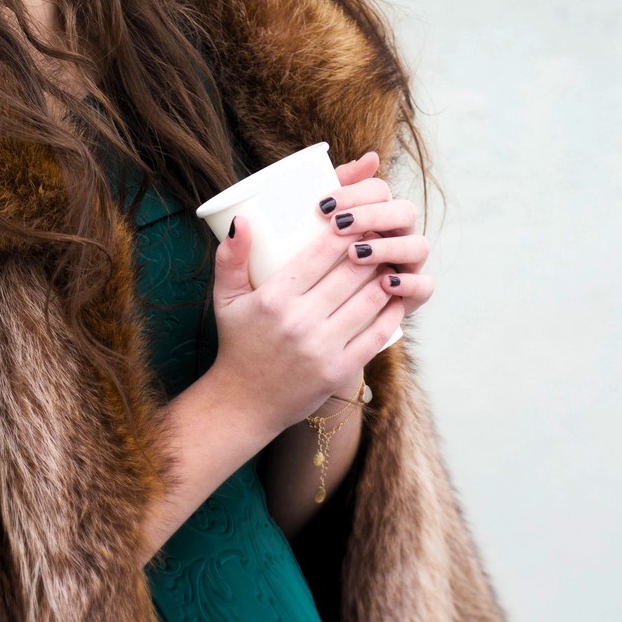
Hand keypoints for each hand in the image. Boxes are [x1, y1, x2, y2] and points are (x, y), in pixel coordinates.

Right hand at [208, 191, 403, 435]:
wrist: (245, 403)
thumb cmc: (238, 343)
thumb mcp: (225, 299)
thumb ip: (229, 258)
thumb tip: (241, 218)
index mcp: (274, 299)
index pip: (321, 253)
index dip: (346, 232)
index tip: (357, 221)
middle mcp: (300, 322)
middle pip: (352, 272)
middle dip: (372, 250)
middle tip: (380, 238)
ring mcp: (322, 348)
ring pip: (370, 299)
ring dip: (385, 277)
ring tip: (390, 263)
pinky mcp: (339, 370)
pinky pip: (377, 334)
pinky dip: (392, 312)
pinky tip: (396, 296)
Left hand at [322, 150, 434, 320]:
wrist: (317, 311)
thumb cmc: (314, 263)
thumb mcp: (314, 227)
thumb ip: (334, 188)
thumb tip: (371, 157)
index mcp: (377, 211)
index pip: (379, 189)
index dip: (355, 192)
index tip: (323, 205)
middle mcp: (399, 233)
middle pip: (403, 211)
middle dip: (372, 215)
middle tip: (338, 225)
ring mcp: (409, 263)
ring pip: (418, 245)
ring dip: (388, 246)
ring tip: (355, 254)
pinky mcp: (413, 294)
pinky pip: (425, 286)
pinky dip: (409, 282)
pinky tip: (384, 282)